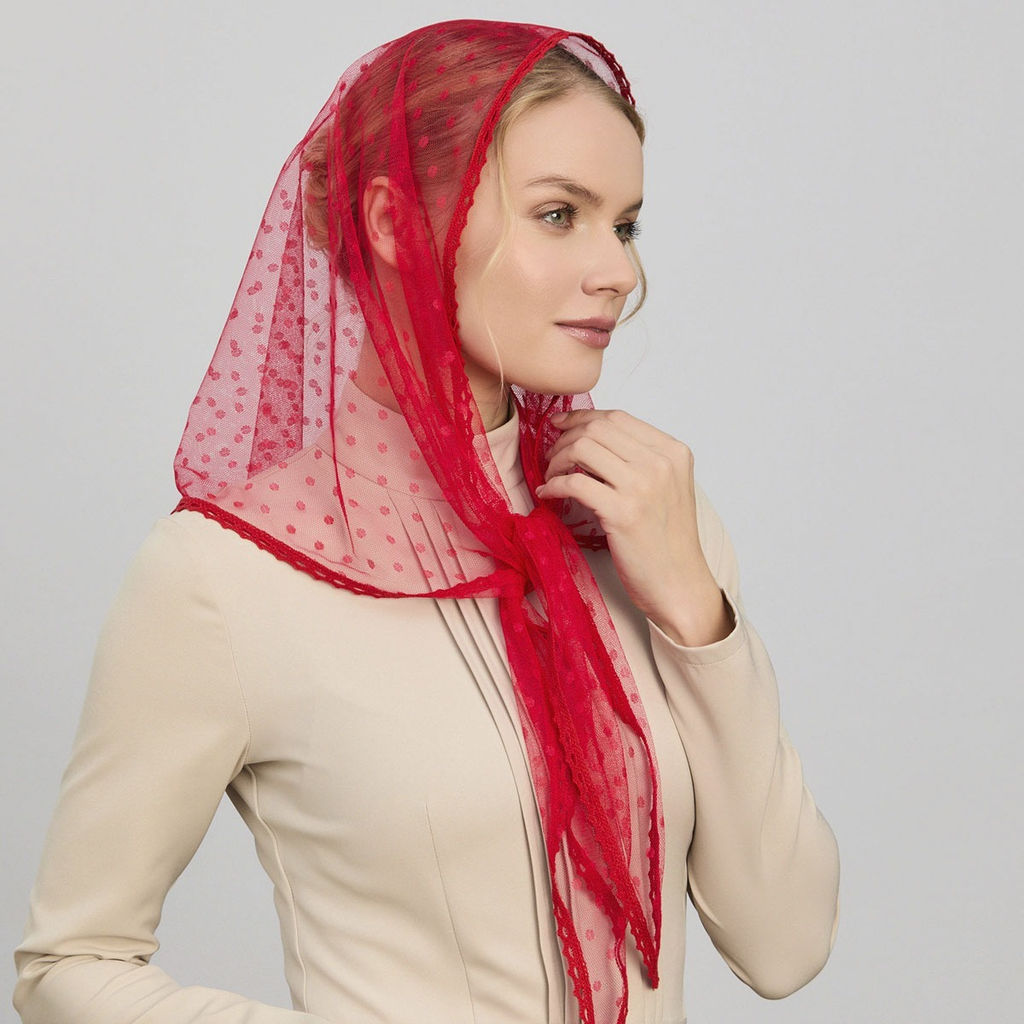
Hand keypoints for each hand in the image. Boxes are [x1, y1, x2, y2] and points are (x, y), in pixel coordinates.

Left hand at [536, 408, 733, 646]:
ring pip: (583, 449)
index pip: (618, 417)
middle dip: (565, 438)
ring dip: (557, 460)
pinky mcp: (623, 513)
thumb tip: (591, 438)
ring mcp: (643, 487)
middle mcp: (661, 463)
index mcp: (674, 452)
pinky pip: (575, 483)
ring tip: (551, 476)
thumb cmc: (667, 541)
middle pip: (597, 429)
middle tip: (551, 456)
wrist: (680, 585)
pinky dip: (554, 485)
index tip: (559, 425)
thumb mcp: (667, 488)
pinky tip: (548, 494)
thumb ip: (641, 460)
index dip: (581, 418)